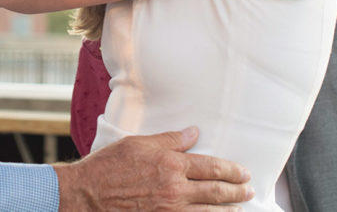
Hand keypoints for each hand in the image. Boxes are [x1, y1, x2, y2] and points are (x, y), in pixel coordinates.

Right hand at [55, 126, 253, 210]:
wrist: (88, 194)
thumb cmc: (109, 165)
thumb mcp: (139, 143)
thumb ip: (170, 139)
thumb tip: (193, 132)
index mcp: (171, 165)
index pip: (211, 167)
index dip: (231, 170)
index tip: (244, 172)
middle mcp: (175, 190)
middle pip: (216, 191)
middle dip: (236, 191)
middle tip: (249, 190)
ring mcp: (170, 211)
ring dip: (228, 210)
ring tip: (239, 207)